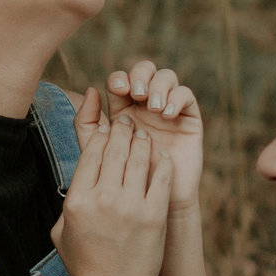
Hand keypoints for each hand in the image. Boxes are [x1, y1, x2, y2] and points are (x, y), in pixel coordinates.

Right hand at [50, 109, 171, 275]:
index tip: (108, 127)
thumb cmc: (86, 265)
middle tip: (127, 121)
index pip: (91, 152)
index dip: (101, 134)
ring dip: (142, 140)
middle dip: (122, 129)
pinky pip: (160, 177)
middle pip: (115, 149)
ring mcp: (130, 207)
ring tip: (143, 134)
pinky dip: (162, 161)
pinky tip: (162, 155)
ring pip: (139, 157)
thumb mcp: (62, 232)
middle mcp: (102, 199)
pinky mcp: (154, 215)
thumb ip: (67, 202)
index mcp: (77, 201)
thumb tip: (75, 177)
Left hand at [102, 61, 203, 213]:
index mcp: (123, 108)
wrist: (152, 206)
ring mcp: (168, 109)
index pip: (121, 79)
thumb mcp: (97, 152)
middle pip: (145, 69)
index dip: (119, 78)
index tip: (118, 91)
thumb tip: (91, 89)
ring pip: (167, 77)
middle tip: (137, 93)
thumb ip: (87, 124)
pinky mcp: (188, 119)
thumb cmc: (121, 181)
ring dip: (159, 86)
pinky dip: (176, 98)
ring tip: (154, 107)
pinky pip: (186, 95)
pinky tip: (167, 114)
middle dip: (140, 74)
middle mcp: (146, 104)